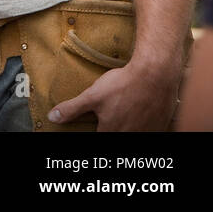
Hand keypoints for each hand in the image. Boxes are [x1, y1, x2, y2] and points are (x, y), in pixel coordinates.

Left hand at [47, 60, 178, 130]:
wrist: (155, 75)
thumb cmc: (122, 85)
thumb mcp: (92, 96)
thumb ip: (72, 109)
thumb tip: (52, 117)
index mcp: (112, 131)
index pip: (99, 136)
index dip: (96, 129)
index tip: (97, 122)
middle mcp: (131, 135)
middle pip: (116, 135)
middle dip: (111, 127)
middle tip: (111, 115)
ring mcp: (147, 131)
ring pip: (133, 133)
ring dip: (128, 126)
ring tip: (125, 112)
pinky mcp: (160, 125)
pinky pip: (150, 130)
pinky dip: (143, 124)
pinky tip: (140, 113)